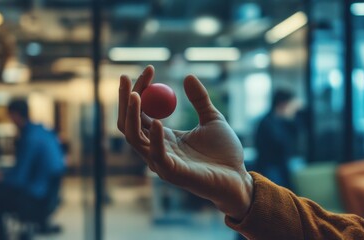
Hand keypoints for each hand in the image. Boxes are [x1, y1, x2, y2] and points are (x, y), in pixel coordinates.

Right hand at [117, 65, 253, 220]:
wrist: (238, 178)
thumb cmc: (225, 153)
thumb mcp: (213, 119)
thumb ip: (199, 99)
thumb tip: (188, 76)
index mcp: (162, 136)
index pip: (141, 111)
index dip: (141, 89)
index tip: (149, 69)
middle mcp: (155, 148)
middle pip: (129, 123)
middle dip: (125, 99)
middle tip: (127, 77)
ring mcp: (161, 162)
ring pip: (134, 137)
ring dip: (132, 115)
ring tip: (136, 94)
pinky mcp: (171, 172)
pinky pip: (156, 154)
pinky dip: (155, 138)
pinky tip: (158, 121)